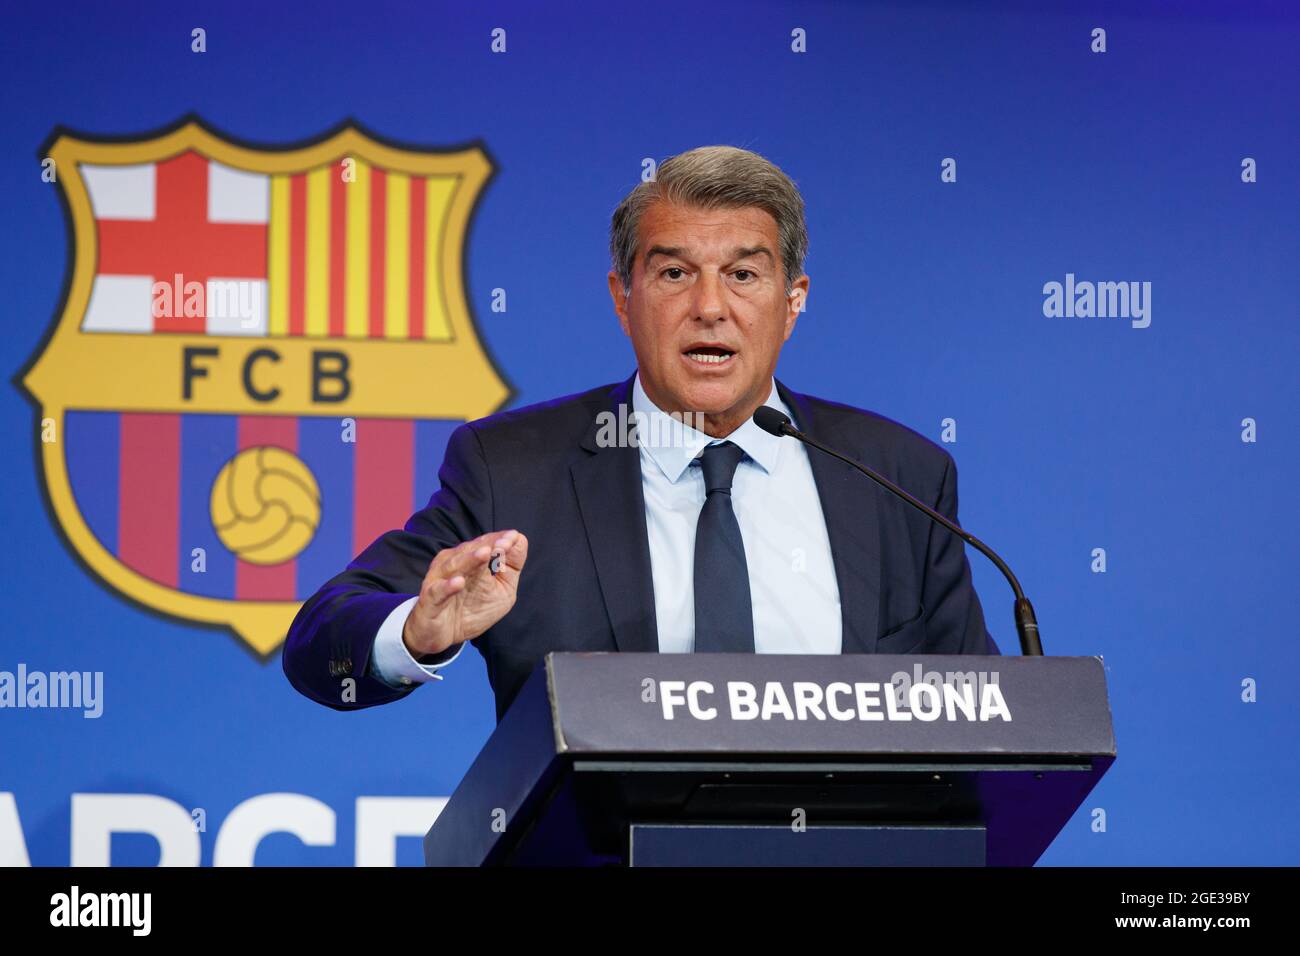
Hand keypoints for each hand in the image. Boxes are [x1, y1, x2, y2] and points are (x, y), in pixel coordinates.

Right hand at [402, 529, 528, 657]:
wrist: (444, 636)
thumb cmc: (472, 608)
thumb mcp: (501, 589)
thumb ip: (511, 566)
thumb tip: (520, 539)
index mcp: (469, 559)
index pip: (485, 544)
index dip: (499, 540)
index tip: (514, 537)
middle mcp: (452, 564)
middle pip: (470, 550)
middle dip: (488, 546)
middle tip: (505, 543)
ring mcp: (439, 580)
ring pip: (454, 566)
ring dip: (470, 560)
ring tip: (485, 553)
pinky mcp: (430, 600)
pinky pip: (438, 591)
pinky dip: (448, 586)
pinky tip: (458, 582)